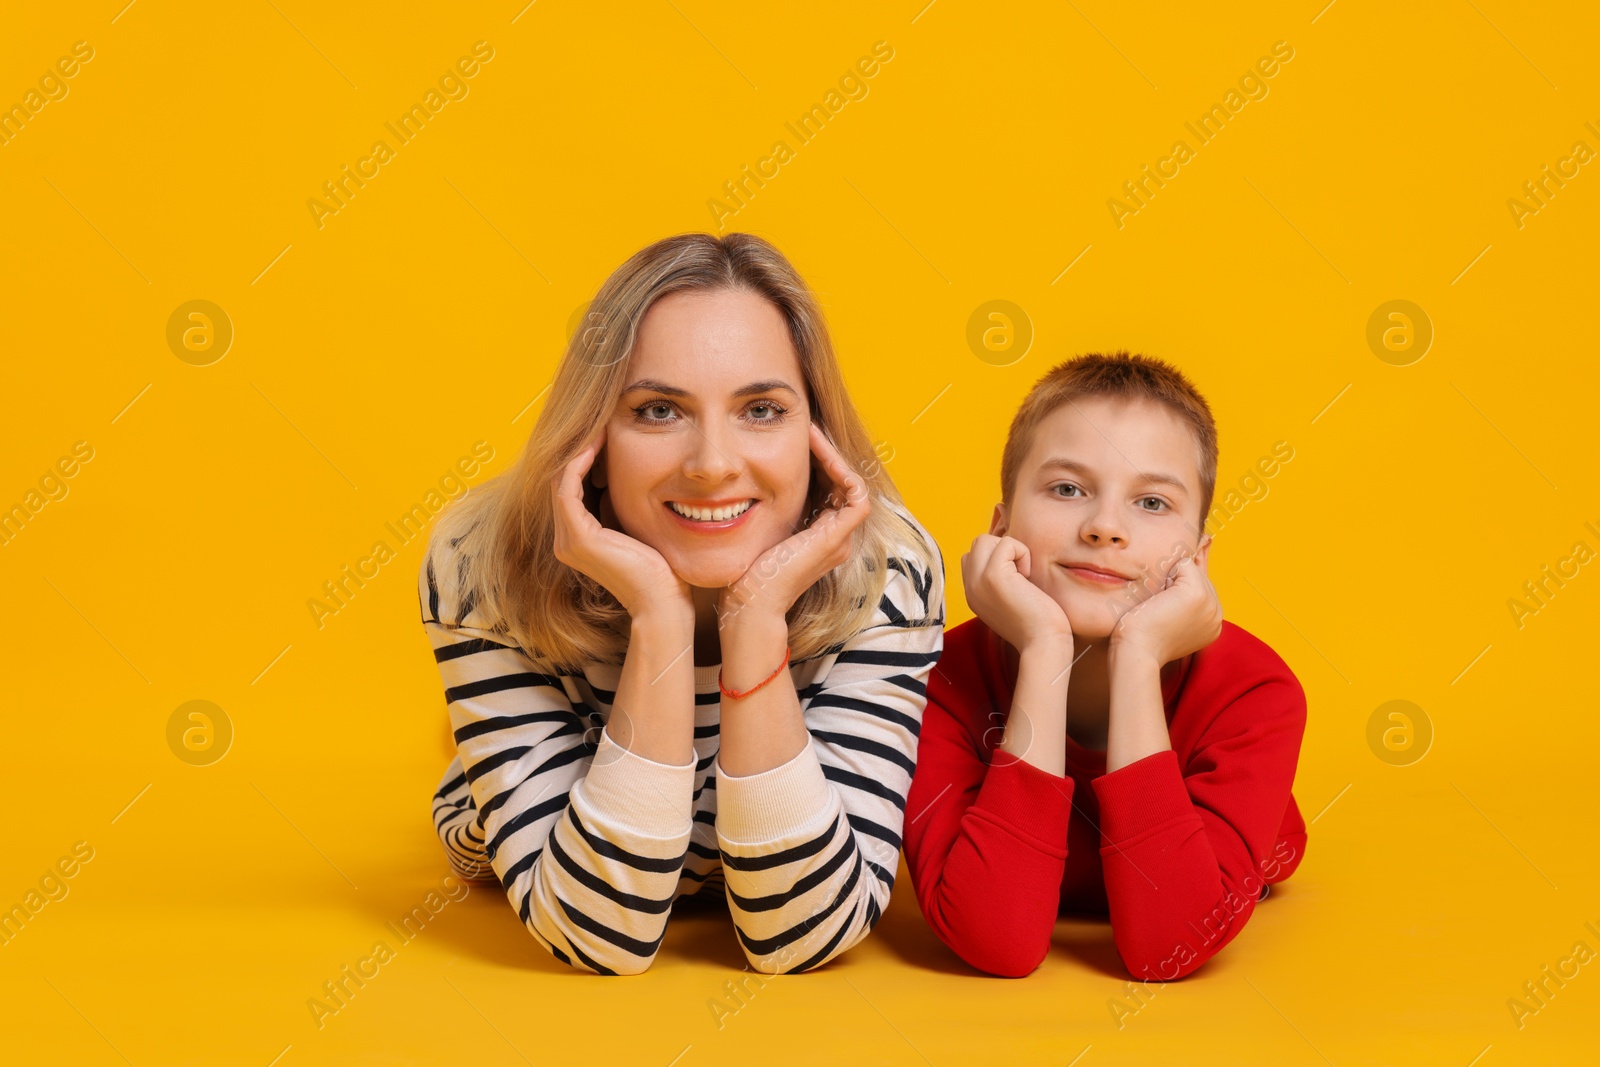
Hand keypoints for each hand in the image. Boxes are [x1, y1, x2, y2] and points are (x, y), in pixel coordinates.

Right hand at [551, 425, 692, 624]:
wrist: (664, 603)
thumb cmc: (662, 570)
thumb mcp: (639, 528)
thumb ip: (626, 506)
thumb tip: (634, 474)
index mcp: (578, 538)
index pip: (573, 486)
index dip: (585, 456)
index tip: (604, 430)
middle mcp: (566, 540)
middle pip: (563, 480)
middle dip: (580, 449)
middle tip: (599, 420)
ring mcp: (568, 540)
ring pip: (562, 479)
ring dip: (578, 450)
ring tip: (597, 425)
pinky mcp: (578, 537)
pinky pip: (568, 487)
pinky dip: (579, 462)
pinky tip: (597, 443)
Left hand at [718, 422, 871, 626]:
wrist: (750, 600)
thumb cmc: (746, 570)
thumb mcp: (761, 528)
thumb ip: (768, 508)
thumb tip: (748, 478)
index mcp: (820, 536)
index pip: (829, 488)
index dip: (817, 460)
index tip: (797, 438)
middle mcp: (836, 537)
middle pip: (841, 484)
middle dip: (825, 454)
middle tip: (807, 427)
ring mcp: (840, 539)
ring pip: (851, 484)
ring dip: (833, 455)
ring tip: (811, 432)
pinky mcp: (839, 538)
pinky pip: (856, 494)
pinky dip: (841, 470)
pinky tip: (819, 452)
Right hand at [962, 533, 1072, 653]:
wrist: (1043, 644)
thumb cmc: (1037, 624)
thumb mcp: (1009, 601)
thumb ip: (1000, 582)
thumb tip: (1009, 556)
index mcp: (972, 594)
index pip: (972, 557)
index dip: (997, 558)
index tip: (1015, 579)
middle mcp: (969, 587)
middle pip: (977, 544)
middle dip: (1002, 550)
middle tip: (1019, 574)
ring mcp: (977, 581)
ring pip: (985, 539)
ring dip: (1010, 550)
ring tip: (1022, 574)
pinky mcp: (993, 575)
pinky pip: (1006, 543)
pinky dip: (1022, 553)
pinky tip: (1028, 577)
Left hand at [1110, 536, 1220, 663]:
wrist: (1137, 652)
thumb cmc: (1144, 637)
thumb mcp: (1172, 621)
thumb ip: (1183, 602)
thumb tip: (1183, 566)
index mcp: (1213, 623)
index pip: (1202, 588)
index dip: (1178, 590)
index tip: (1165, 611)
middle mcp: (1217, 614)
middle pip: (1199, 575)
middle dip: (1176, 584)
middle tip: (1161, 611)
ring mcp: (1210, 604)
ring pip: (1192, 569)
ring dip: (1171, 579)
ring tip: (1161, 605)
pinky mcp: (1197, 594)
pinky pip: (1184, 564)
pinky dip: (1167, 574)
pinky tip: (1160, 599)